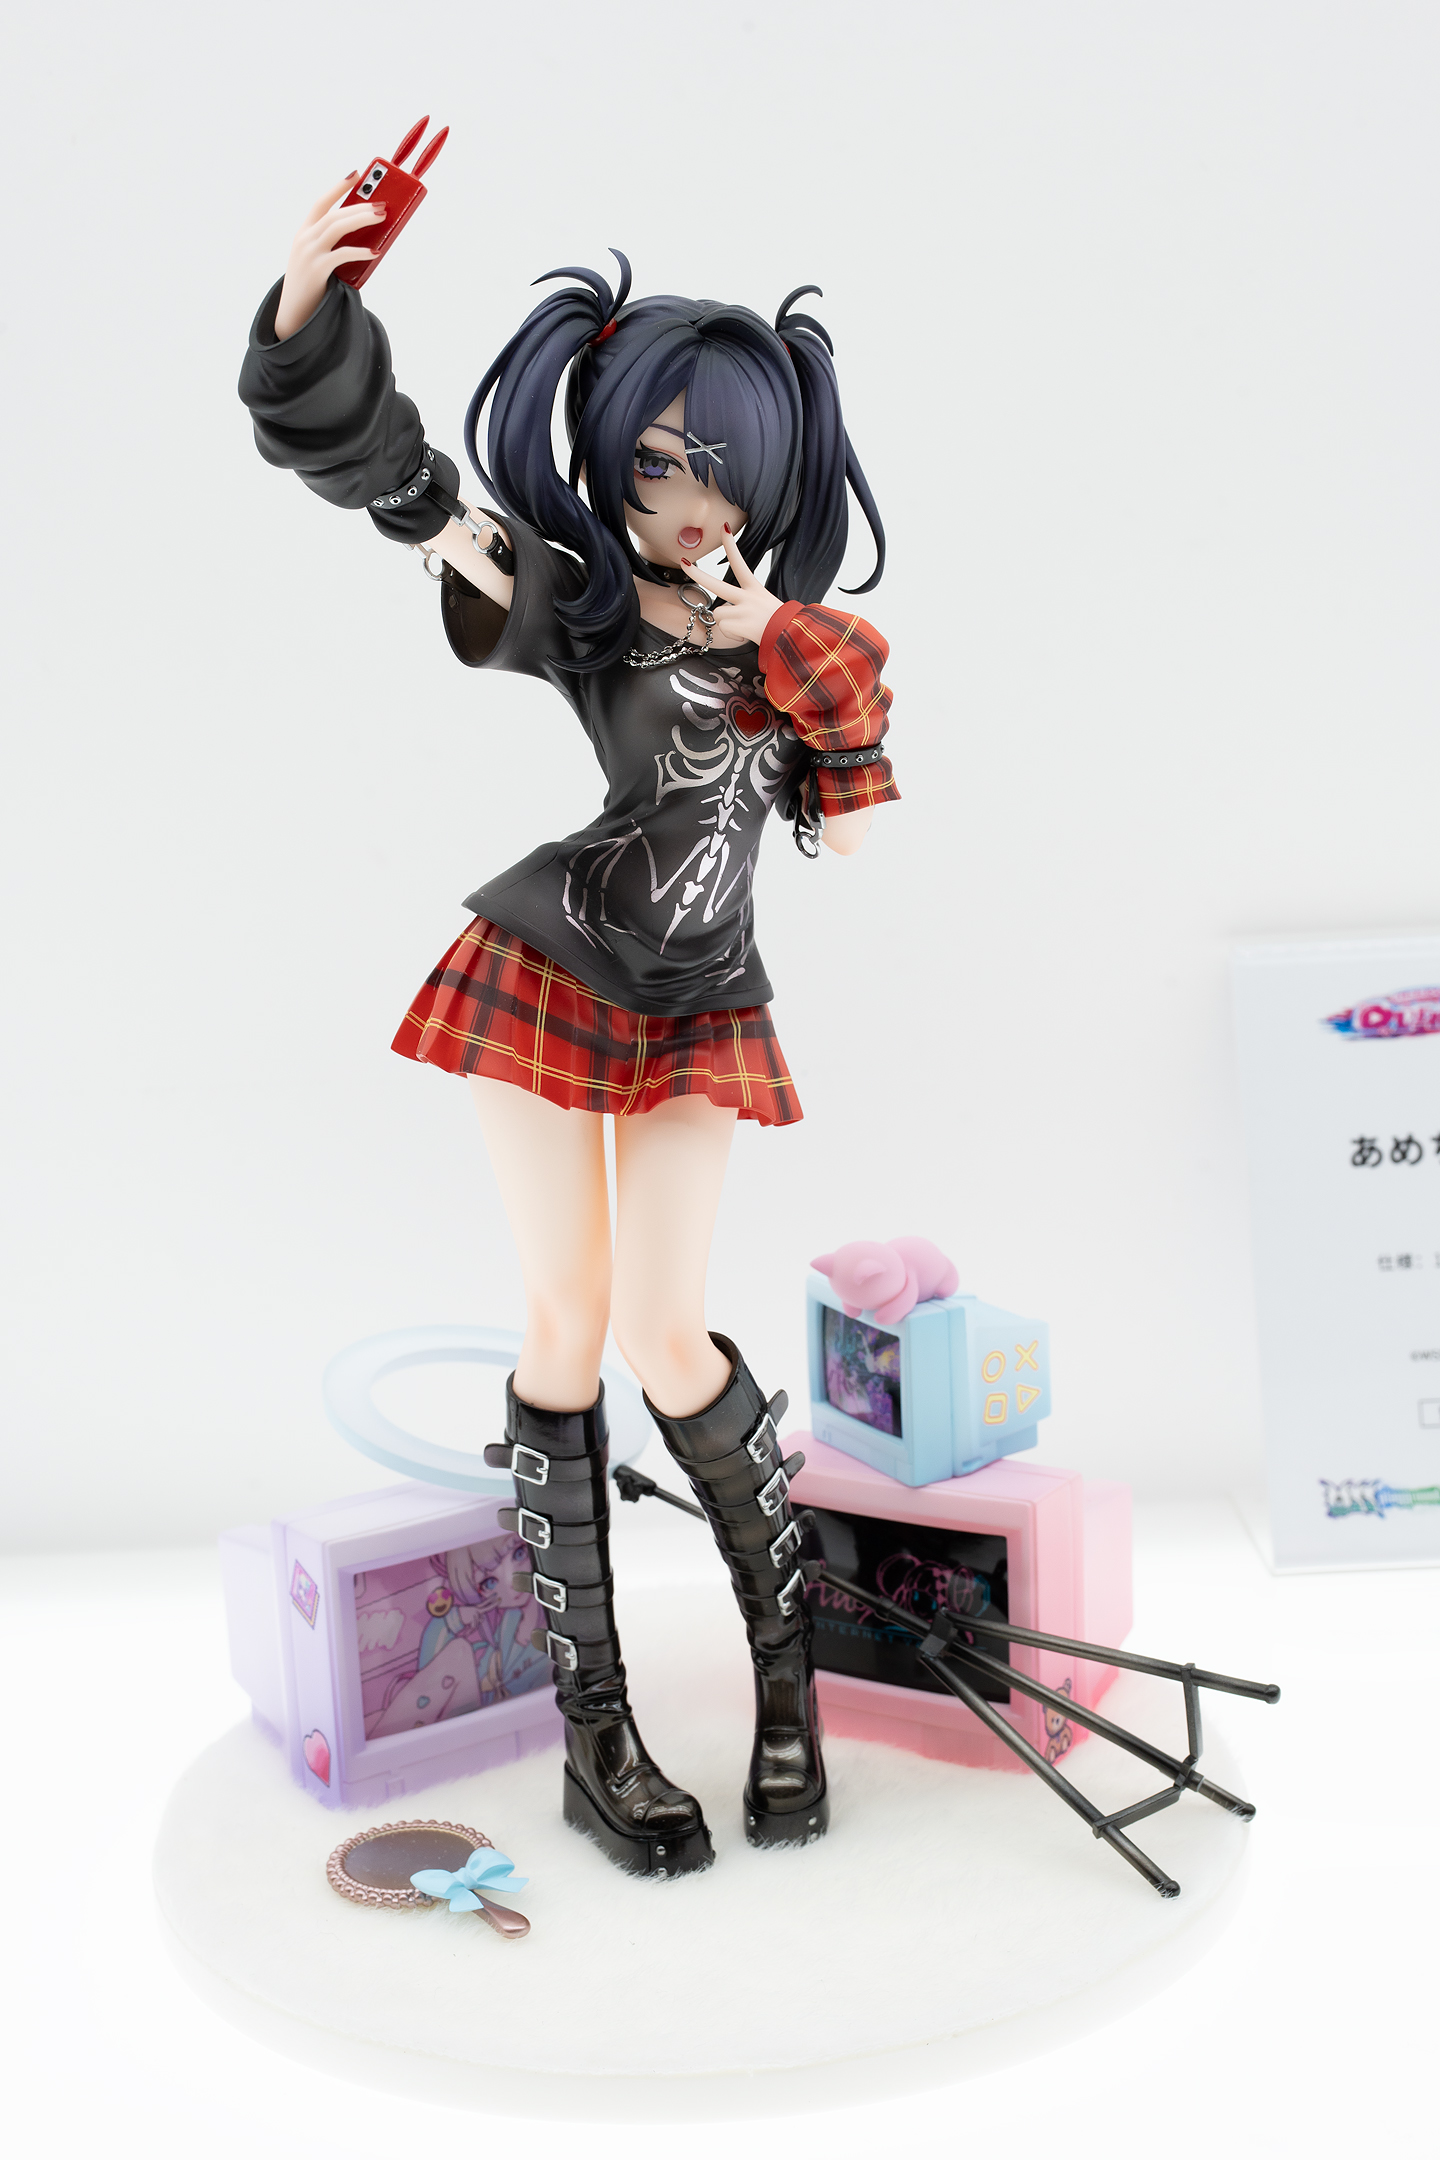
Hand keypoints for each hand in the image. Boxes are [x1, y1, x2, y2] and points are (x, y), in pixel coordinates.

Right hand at [273, 173, 387, 340]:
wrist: (295, 314)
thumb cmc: (311, 286)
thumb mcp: (316, 259)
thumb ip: (332, 245)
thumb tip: (366, 238)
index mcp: (303, 233)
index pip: (321, 203)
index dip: (338, 187)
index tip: (355, 174)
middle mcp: (304, 239)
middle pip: (334, 214)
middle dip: (359, 206)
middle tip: (381, 204)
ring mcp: (309, 253)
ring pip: (337, 227)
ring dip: (361, 219)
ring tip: (381, 217)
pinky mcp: (317, 270)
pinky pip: (341, 255)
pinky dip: (359, 252)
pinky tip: (374, 252)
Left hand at [680, 526, 783, 645]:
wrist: (791, 636)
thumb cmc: (779, 624)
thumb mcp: (765, 606)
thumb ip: (743, 604)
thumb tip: (722, 612)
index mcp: (755, 589)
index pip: (740, 564)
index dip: (731, 546)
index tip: (724, 528)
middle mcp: (748, 597)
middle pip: (716, 584)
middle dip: (697, 574)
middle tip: (683, 562)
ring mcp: (743, 610)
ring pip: (718, 614)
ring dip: (727, 623)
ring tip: (745, 627)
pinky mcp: (739, 624)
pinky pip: (723, 629)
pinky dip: (733, 635)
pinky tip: (746, 635)